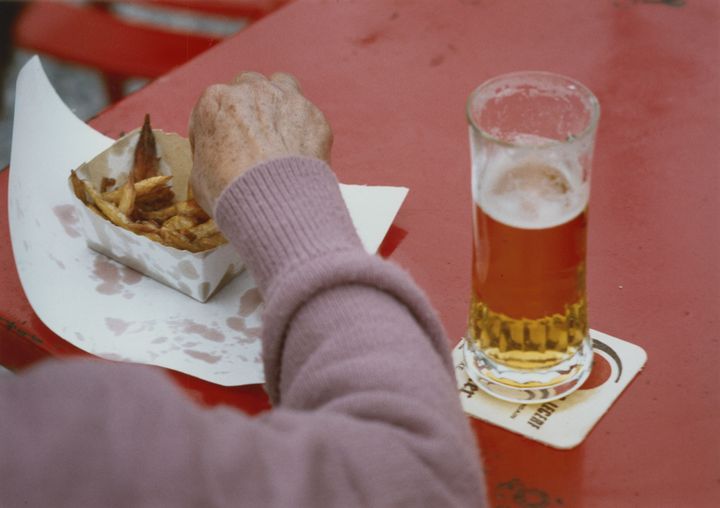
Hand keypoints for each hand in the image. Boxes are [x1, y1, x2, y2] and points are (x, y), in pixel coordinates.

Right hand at [188, 71, 332, 213]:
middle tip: (254, 137)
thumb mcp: (199, 176)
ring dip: (279, 104)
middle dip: (250, 108)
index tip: (225, 145)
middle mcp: (250, 90)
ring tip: (280, 133)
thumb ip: (208, 154)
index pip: (214, 106)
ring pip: (282, 86)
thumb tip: (217, 160)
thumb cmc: (232, 192)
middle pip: (249, 88)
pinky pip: (308, 116)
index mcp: (214, 102)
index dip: (220, 127)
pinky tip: (301, 154)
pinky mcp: (314, 115)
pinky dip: (305, 131)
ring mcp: (286, 98)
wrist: (276, 204)